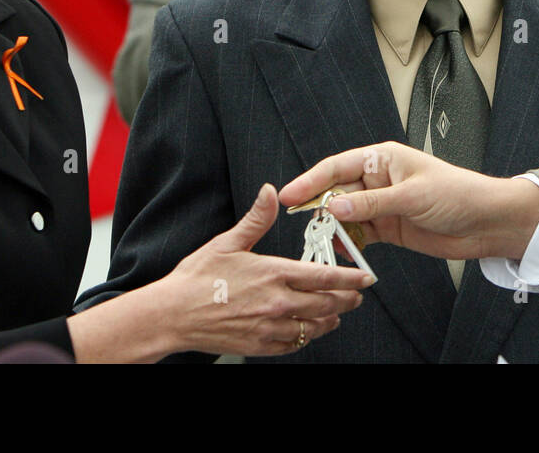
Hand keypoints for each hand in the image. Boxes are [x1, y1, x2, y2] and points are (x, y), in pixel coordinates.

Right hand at [69, 185, 371, 360]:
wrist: (172, 315)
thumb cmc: (197, 278)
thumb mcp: (227, 242)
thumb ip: (256, 219)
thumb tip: (271, 191)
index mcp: (273, 274)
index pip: (324, 278)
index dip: (350, 279)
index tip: (366, 279)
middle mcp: (277, 303)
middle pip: (326, 304)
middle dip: (346, 300)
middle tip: (357, 296)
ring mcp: (270, 327)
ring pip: (314, 327)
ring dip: (330, 320)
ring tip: (337, 314)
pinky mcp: (260, 345)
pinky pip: (294, 344)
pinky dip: (306, 337)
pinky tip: (308, 331)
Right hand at [279, 142, 538, 262]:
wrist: (488, 222)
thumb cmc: (457, 195)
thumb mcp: (411, 196)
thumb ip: (370, 204)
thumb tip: (333, 208)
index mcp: (382, 159)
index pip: (336, 167)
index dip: (310, 182)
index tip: (288, 197)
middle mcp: (378, 179)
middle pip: (336, 192)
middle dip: (319, 209)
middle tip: (303, 226)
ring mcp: (382, 204)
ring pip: (346, 216)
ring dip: (334, 229)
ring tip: (323, 243)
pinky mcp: (389, 228)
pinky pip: (360, 235)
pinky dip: (350, 244)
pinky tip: (344, 252)